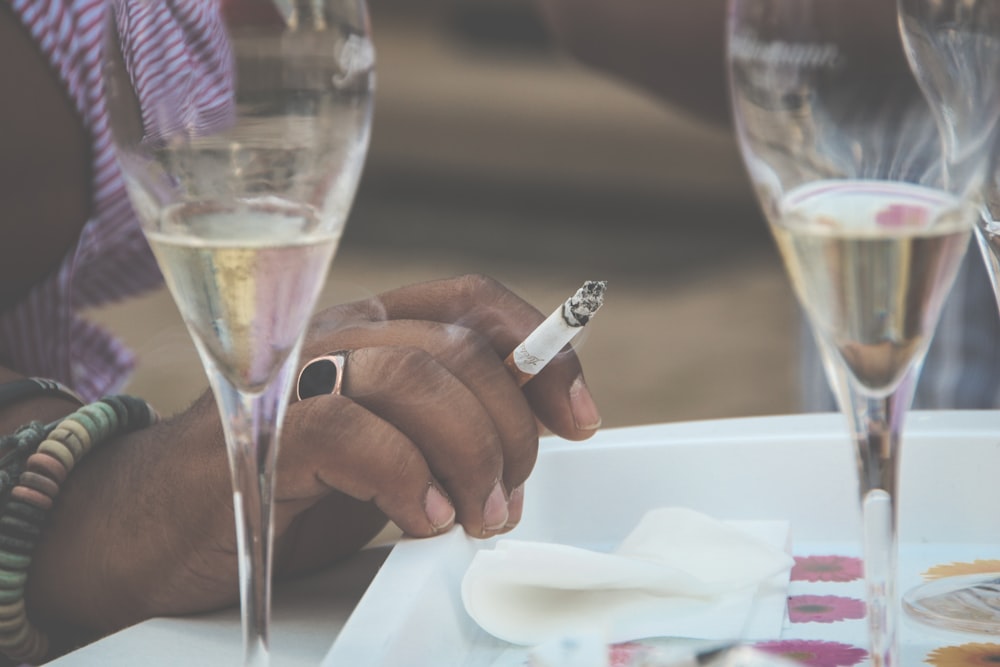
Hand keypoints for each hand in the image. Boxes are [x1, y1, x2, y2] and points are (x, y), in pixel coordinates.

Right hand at [278, 274, 600, 551]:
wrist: (163, 523)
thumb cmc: (288, 486)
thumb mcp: (391, 448)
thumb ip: (451, 423)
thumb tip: (542, 424)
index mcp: (376, 327)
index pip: (474, 301)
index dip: (542, 353)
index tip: (579, 419)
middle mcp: (339, 332)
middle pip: (460, 347)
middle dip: (511, 430)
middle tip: (508, 500)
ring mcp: (296, 373)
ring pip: (415, 378)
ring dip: (469, 456)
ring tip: (474, 517)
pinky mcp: (261, 430)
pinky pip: (354, 432)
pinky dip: (407, 480)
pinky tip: (419, 519)